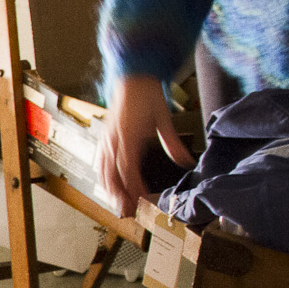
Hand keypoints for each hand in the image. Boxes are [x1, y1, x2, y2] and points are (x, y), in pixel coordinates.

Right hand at [98, 75, 192, 217]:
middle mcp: (114, 139)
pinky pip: (101, 160)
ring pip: (104, 170)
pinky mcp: (106, 136)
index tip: (141, 201)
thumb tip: (187, 162)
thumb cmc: (148, 95)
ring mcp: (107, 138)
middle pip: (113, 174)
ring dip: (110, 188)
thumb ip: (174, 143)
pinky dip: (104, 175)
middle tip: (128, 211)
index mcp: (129, 136)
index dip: (133, 188)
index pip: (129, 170)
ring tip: (118, 202)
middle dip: (120, 194)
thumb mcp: (164, 119)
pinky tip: (108, 183)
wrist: (132, 76)